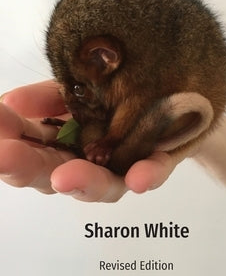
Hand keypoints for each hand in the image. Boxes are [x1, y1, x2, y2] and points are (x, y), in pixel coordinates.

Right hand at [0, 81, 183, 201]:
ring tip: (65, 177)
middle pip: (55, 172)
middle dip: (28, 167)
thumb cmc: (106, 97)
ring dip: (84, 182)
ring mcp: (122, 166)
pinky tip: (139, 177)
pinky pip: (154, 170)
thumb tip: (11, 100)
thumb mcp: (70, 91)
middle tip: (5, 156)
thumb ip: (44, 98)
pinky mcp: (157, 161)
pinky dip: (146, 174)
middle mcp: (87, 161)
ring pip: (103, 183)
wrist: (161, 94)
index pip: (29, 146)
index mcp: (61, 143)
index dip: (9, 140)